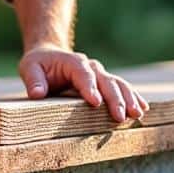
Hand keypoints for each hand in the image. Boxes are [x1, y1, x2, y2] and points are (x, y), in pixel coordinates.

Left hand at [18, 45, 148, 122]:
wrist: (50, 56)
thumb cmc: (38, 64)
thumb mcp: (30, 68)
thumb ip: (33, 80)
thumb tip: (37, 94)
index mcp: (73, 62)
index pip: (83, 75)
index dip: (90, 88)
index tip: (95, 103)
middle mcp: (91, 67)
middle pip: (106, 81)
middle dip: (115, 99)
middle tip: (120, 116)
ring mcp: (101, 75)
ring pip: (119, 85)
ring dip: (129, 99)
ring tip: (137, 114)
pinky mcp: (106, 83)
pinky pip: (123, 89)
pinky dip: (133, 98)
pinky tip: (143, 110)